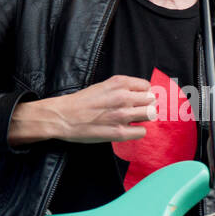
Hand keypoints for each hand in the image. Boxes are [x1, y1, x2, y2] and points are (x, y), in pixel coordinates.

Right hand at [9, 74, 156, 144]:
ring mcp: (122, 115)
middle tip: (137, 111)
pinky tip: (127, 130)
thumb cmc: (80, 102)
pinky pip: (142, 132)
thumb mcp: (102, 86)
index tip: (138, 99)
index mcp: (119, 83)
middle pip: (151, 100)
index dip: (143, 93)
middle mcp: (123, 97)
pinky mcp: (119, 132)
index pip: (147, 86)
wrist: (62, 116)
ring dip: (143, 118)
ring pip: (150, 115)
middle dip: (146, 105)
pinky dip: (137, 131)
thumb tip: (139, 95)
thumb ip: (121, 89)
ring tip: (133, 120)